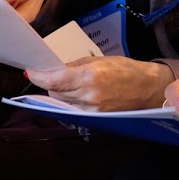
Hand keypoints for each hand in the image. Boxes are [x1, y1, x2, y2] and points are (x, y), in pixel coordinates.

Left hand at [26, 56, 174, 110]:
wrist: (148, 88)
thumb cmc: (126, 70)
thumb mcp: (98, 60)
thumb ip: (74, 66)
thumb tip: (54, 69)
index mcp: (89, 76)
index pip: (53, 81)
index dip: (38, 77)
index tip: (30, 72)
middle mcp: (88, 95)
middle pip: (55, 93)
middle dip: (50, 84)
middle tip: (53, 75)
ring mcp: (92, 110)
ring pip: (62, 103)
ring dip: (60, 94)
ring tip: (70, 84)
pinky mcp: (95, 119)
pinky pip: (73, 111)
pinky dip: (70, 103)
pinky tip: (77, 95)